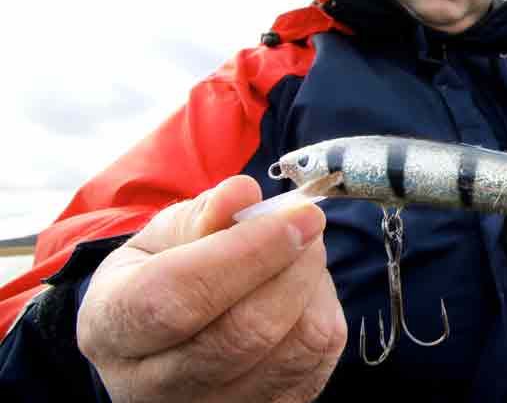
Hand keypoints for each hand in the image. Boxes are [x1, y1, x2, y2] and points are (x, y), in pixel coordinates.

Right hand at [77, 176, 345, 402]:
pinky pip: (317, 360)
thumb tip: (243, 193)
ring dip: (313, 286)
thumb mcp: (161, 237)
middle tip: (310, 221)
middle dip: (293, 266)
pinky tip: (302, 291)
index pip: (179, 296)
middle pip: (244, 333)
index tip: (296, 214)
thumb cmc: (162, 275)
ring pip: (294, 348)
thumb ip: (202, 215)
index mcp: (113, 327)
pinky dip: (322, 313)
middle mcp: (153, 386)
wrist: (165, 337)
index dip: (247, 252)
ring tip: (301, 251)